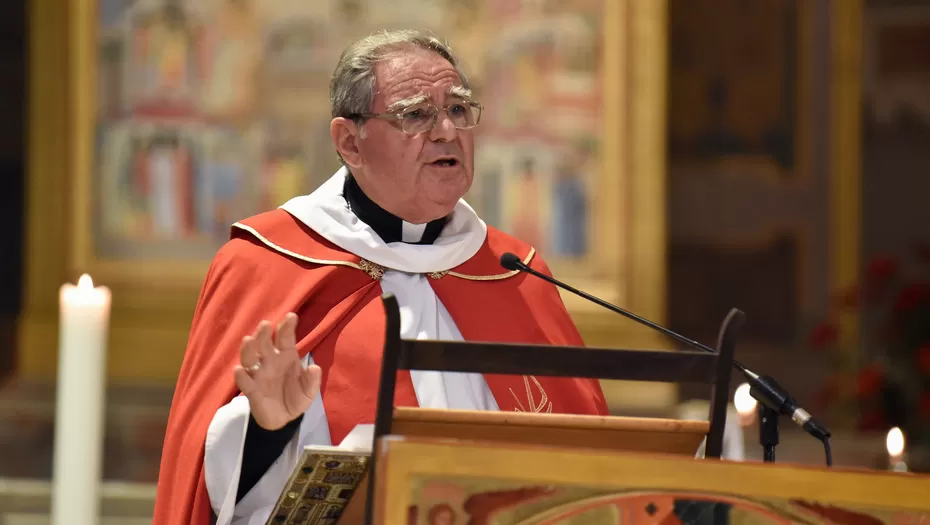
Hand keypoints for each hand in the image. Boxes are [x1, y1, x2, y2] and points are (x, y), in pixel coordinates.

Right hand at [234, 313, 321, 430]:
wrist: (284, 419)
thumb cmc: (296, 397)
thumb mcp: (309, 391)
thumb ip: (312, 380)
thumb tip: (314, 368)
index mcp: (286, 356)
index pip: (285, 338)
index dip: (287, 327)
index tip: (291, 316)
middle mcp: (270, 361)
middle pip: (264, 344)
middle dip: (264, 334)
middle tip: (265, 324)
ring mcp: (259, 375)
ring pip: (250, 358)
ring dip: (249, 349)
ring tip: (248, 340)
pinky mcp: (252, 390)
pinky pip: (245, 382)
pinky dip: (241, 376)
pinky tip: (239, 370)